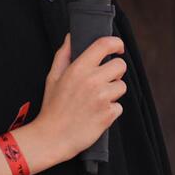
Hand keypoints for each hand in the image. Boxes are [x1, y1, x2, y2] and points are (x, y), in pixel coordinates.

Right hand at [33, 33, 126, 162]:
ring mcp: (102, 98)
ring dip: (113, 92)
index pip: (104, 45)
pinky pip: (119, 106)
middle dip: (115, 71)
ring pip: (122, 86)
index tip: (117, 47)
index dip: (115, 43)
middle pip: (120, 66)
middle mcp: (92, 80)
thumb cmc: (52, 107)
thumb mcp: (53, 77)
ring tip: (97, 99)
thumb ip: (63, 55)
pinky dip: (111, 110)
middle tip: (104, 79)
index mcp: (79, 68)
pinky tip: (96, 113)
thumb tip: (70, 37)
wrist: (53, 137)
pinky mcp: (108, 114)